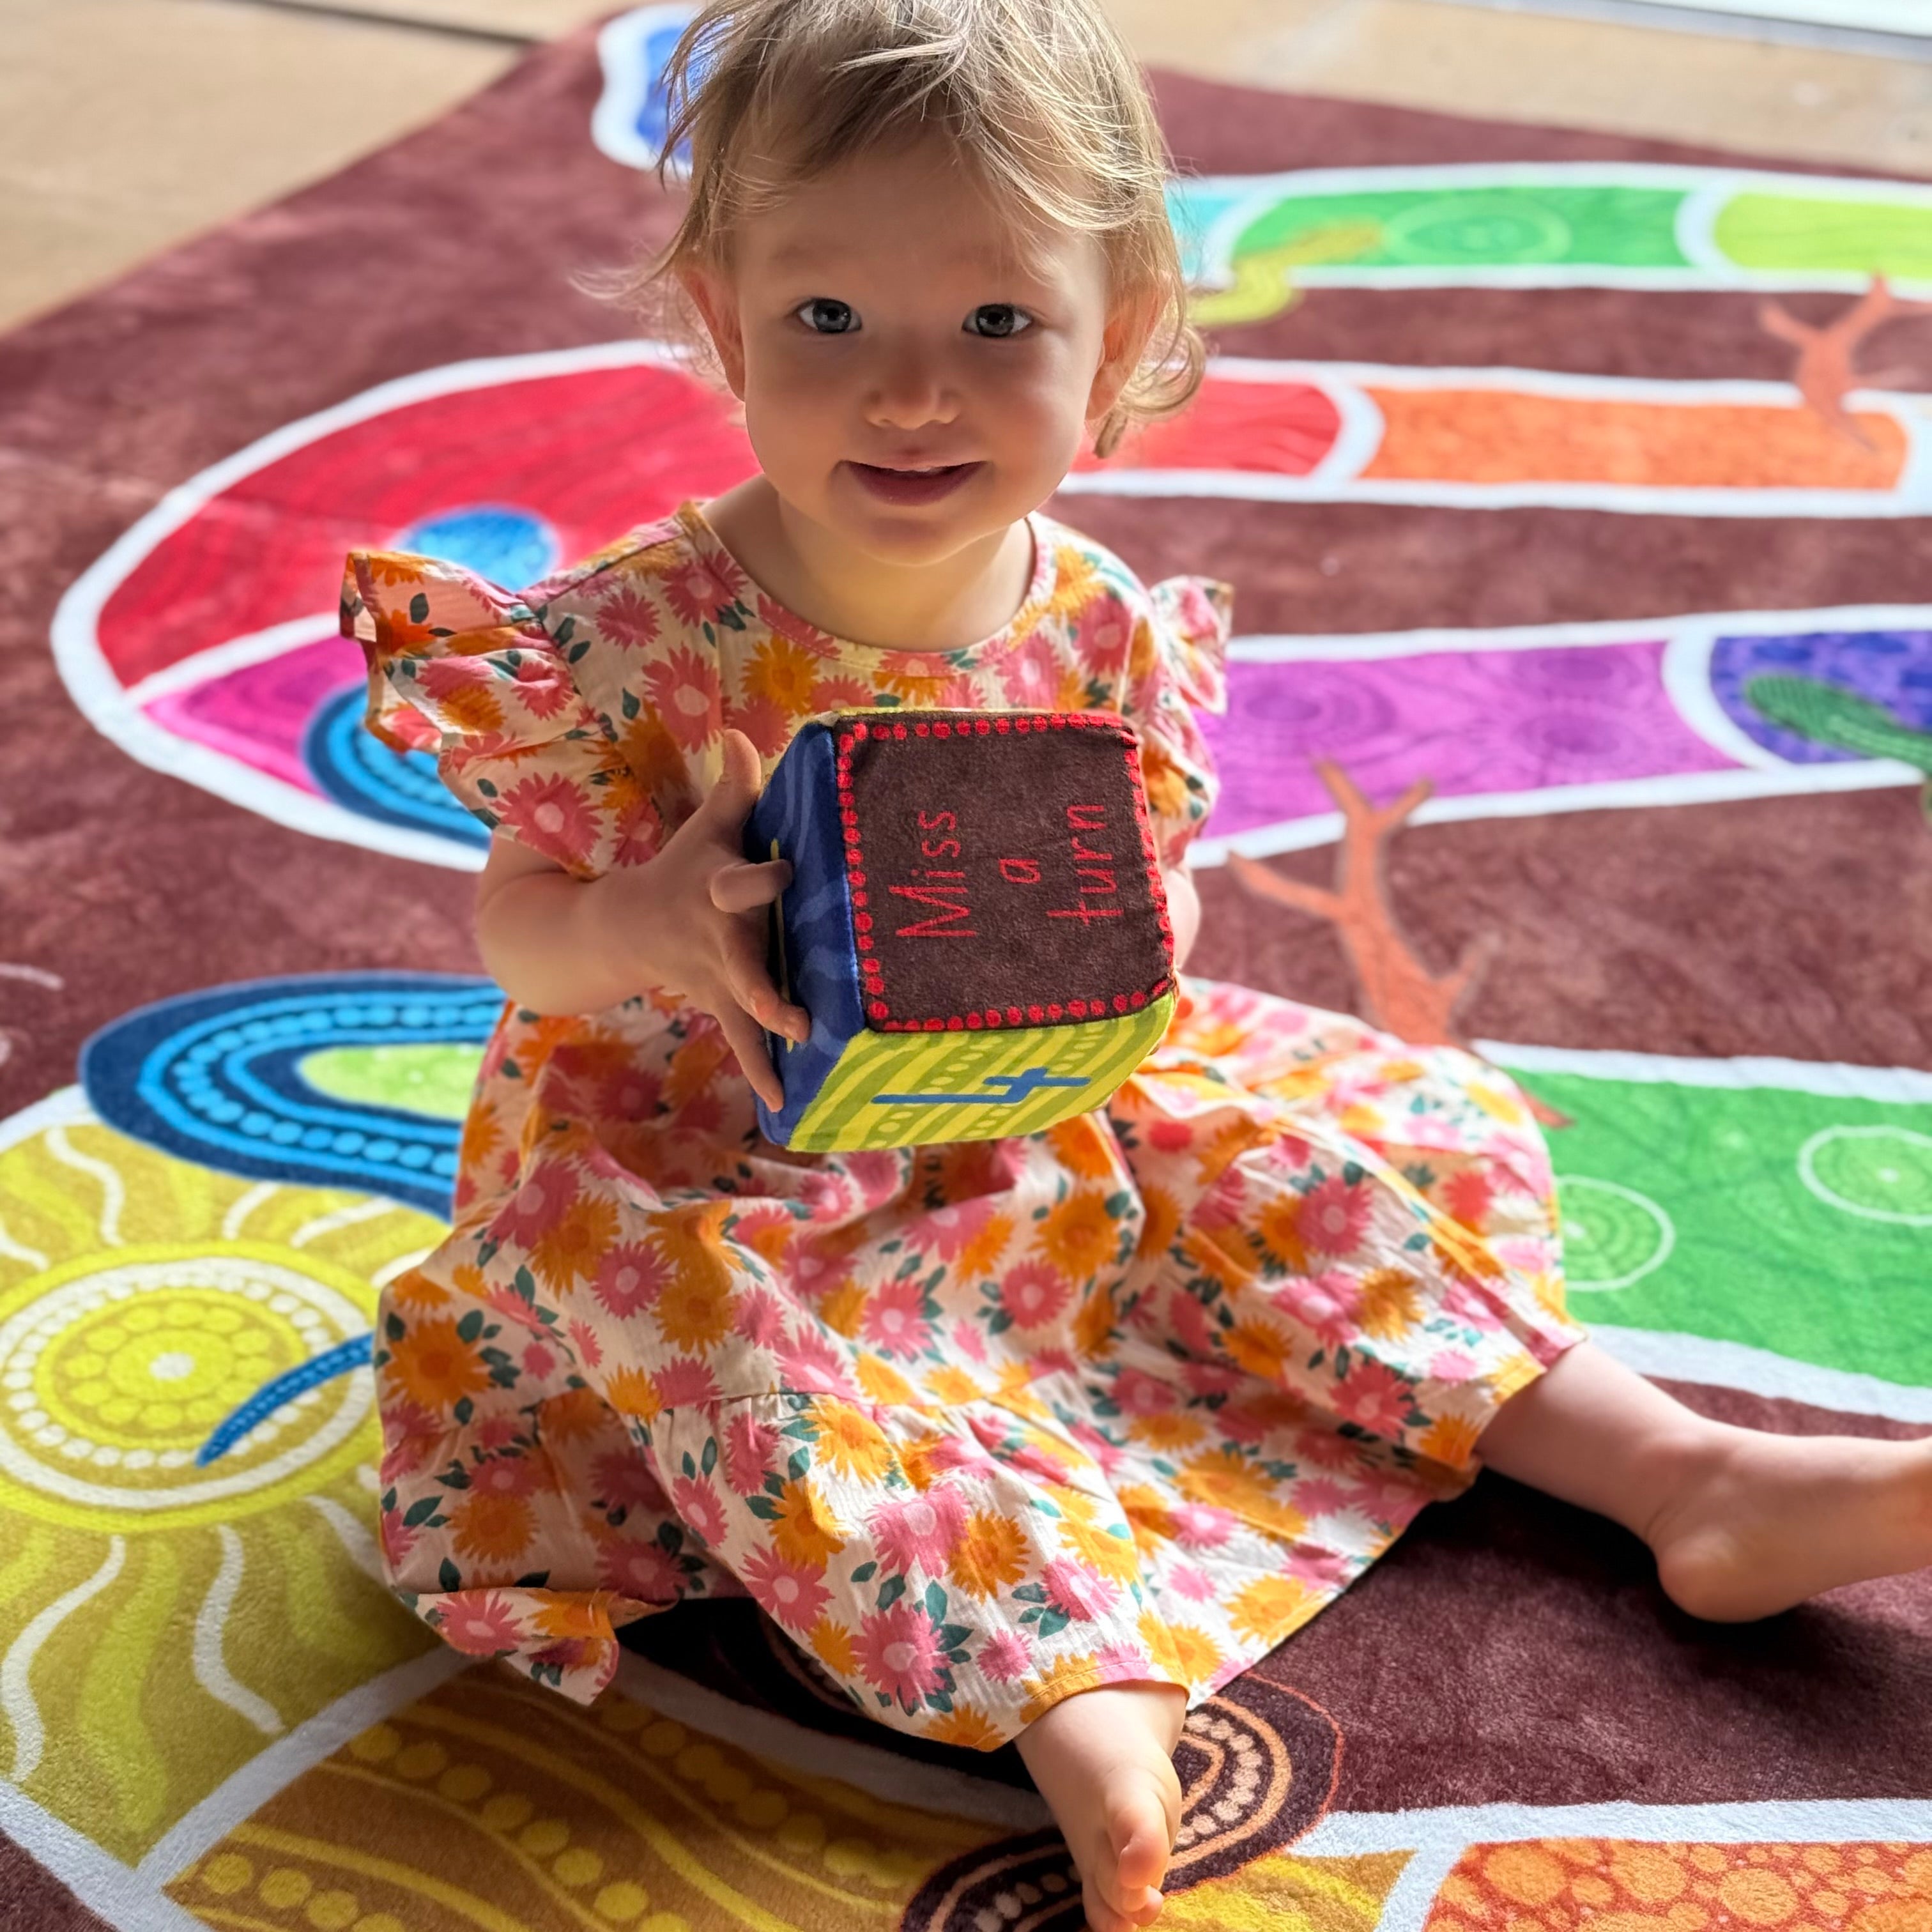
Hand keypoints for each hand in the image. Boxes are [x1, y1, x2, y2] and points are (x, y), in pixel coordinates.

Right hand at [596, 729, 810, 1108]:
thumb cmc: (686, 868)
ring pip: (745, 1013)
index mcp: (718, 891)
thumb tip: (741, 730)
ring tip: (797, 1065)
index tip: (782, 873)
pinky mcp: (722, 1006)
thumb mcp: (708, 827)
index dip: (762, 876)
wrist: (627, 926)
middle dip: (766, 992)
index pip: (742, 881)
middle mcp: (719, 940)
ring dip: (769, 1040)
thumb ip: (734, 786)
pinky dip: (763, 1073)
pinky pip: (744, 1044)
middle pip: (744, 967)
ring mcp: (719, 980)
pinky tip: (785, 1107)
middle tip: (796, 1018)